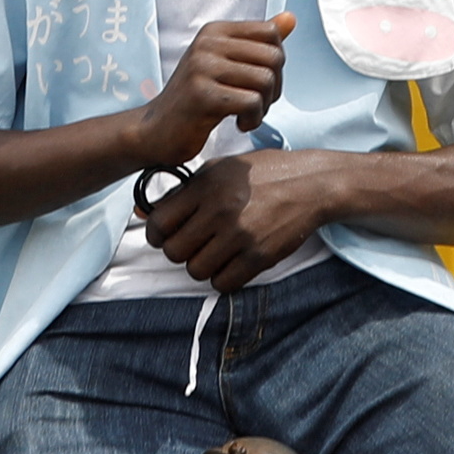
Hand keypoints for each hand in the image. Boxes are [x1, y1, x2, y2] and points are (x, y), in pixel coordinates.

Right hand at [132, 16, 295, 171]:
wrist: (157, 130)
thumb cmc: (197, 98)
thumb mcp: (225, 64)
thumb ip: (258, 42)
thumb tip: (291, 18)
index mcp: (215, 31)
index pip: (271, 33)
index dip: (275, 63)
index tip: (257, 82)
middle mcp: (207, 43)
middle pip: (273, 57)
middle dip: (273, 87)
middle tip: (255, 104)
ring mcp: (202, 68)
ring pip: (265, 80)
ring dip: (263, 106)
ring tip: (246, 115)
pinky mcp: (202, 95)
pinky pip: (251, 102)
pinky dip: (254, 119)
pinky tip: (239, 124)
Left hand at [139, 148, 346, 290]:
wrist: (310, 185)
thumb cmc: (263, 174)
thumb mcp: (219, 169)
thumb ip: (182, 190)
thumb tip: (142, 213)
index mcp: (205, 186)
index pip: (160, 224)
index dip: (158, 234)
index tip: (168, 234)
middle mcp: (219, 211)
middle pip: (175, 252)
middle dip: (181, 251)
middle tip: (195, 244)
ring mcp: (240, 235)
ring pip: (197, 271)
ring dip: (202, 266)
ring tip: (216, 252)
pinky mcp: (259, 256)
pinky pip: (223, 283)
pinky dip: (223, 278)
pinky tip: (232, 262)